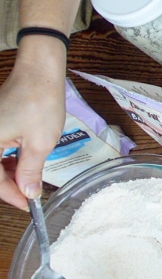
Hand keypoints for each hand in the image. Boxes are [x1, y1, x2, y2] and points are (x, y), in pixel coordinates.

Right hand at [0, 49, 66, 209]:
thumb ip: (30, 171)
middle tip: (29, 194)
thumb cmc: (39, 103)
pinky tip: (20, 164)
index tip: (29, 205)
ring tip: (29, 179)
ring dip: (7, 173)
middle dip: (8, 185)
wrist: (39, 73)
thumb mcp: (39, 143)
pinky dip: (5, 159)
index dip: (11, 196)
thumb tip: (29, 193)